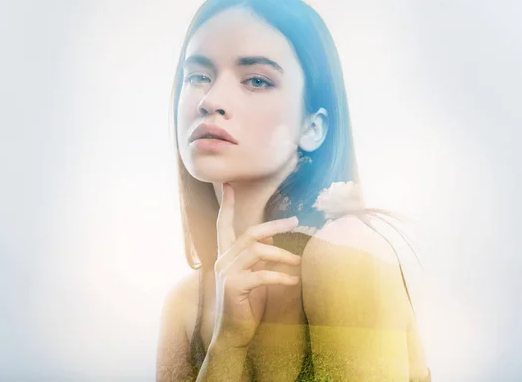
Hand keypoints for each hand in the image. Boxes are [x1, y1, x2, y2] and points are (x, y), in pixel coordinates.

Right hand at [211, 182, 301, 348]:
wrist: (232, 335)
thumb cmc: (246, 305)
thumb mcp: (253, 277)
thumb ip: (258, 257)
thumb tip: (270, 238)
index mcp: (225, 256)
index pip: (223, 225)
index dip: (226, 206)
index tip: (228, 186)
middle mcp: (222, 261)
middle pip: (249, 233)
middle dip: (273, 225)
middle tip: (295, 221)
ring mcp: (226, 273)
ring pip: (257, 251)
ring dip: (282, 255)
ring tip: (299, 262)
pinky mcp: (233, 287)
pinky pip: (261, 274)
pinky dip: (281, 276)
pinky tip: (294, 281)